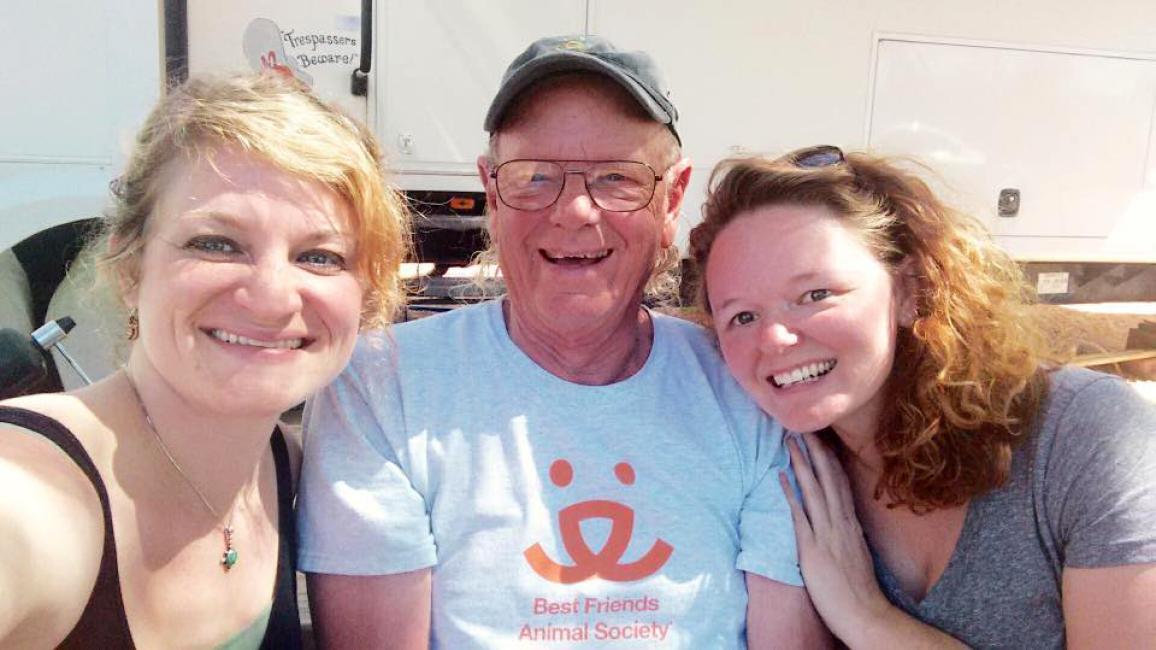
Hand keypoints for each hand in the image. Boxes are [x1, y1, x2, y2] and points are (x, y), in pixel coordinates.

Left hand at [778, 431, 891, 642]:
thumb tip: (842, 519)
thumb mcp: (856, 551)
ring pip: (814, 490)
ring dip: (801, 464)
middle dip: (816, 451)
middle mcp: (841, 523)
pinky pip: (800, 515)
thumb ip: (848, 533)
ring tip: (789, 442)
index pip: (840, 483)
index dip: (829, 459)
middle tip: (804, 427)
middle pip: (828, 479)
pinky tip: (780, 476)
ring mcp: (827, 534)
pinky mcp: (812, 549)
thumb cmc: (858, 588)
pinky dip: (791, 493)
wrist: (863, 614)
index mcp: (850, 523)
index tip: (821, 439)